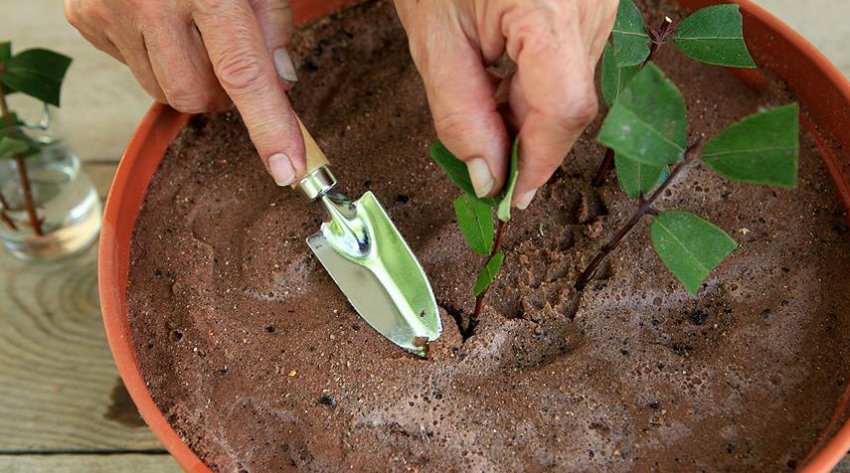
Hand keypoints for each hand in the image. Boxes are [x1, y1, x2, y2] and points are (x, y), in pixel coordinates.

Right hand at [65, 0, 303, 185]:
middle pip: (195, 96)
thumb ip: (273, 19)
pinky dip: (154, 56)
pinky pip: (129, 65)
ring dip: (189, 76)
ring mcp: (111, 13)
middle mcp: (151, 5)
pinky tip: (159, 22)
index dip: (270, 127)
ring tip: (193, 31)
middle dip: (222, 94)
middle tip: (232, 61)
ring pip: (161, 89)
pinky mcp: (86, 17)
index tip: (288, 169)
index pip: (244, 75)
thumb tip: (280, 80)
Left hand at [395, 0, 616, 207]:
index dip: (538, 164)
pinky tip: (500, 79)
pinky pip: (569, 65)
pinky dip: (534, 87)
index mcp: (549, 12)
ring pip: (569, 89)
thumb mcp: (434, 37)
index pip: (563, 110)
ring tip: (482, 101)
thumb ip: (460, 112)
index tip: (510, 199)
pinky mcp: (592, 6)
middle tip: (480, 157)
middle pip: (568, 104)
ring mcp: (598, 6)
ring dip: (526, 114)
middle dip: (524, 142)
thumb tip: (488, 176)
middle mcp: (589, 10)